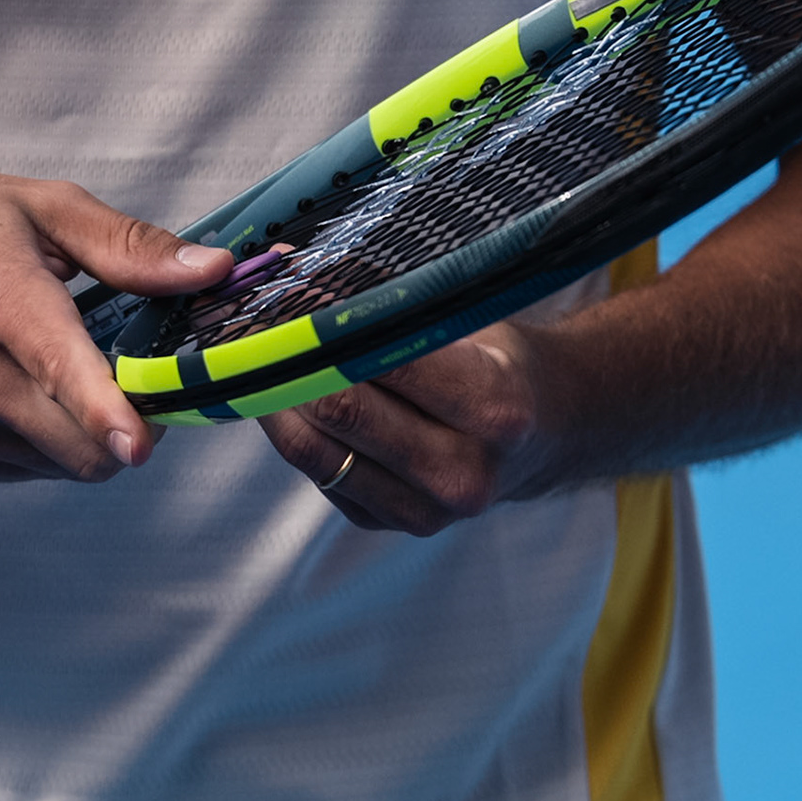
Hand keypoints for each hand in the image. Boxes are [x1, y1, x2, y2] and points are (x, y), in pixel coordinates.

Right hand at [0, 168, 234, 482]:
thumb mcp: (38, 207)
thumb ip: (129, 247)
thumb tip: (210, 270)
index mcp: (1, 303)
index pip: (65, 377)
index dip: (113, 416)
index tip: (145, 440)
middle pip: (83, 446)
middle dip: (134, 425)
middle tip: (142, 379)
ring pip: (64, 466)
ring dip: (92, 436)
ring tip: (76, 374)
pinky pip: (28, 469)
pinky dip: (51, 443)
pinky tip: (34, 390)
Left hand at [257, 322, 562, 534]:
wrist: (546, 433)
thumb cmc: (503, 363)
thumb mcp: (474, 321)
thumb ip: (398, 305)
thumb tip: (301, 275)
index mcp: (495, 408)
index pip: (387, 362)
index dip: (328, 326)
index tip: (289, 296)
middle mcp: (463, 471)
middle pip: (343, 411)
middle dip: (290, 362)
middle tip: (255, 323)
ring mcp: (425, 511)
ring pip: (316, 450)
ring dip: (276, 399)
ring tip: (256, 357)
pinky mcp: (388, 525)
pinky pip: (317, 474)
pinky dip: (293, 431)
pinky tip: (282, 395)